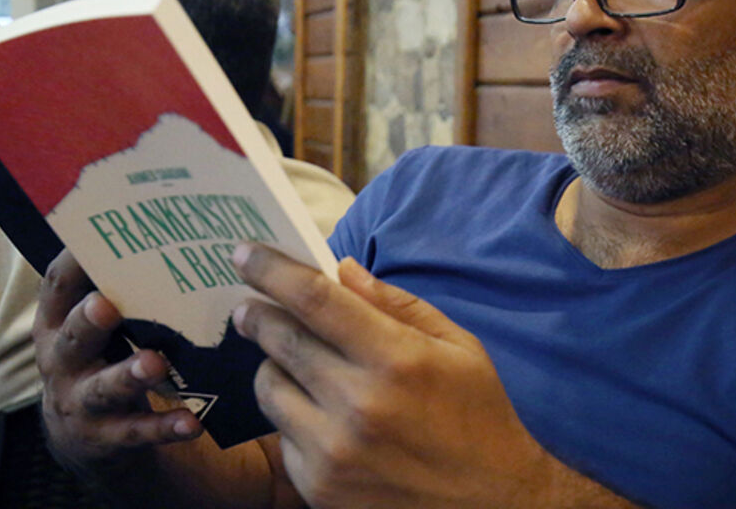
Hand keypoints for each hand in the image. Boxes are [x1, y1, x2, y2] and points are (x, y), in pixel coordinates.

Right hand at [32, 249, 202, 470]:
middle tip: (106, 304)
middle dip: (89, 321)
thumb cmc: (99, 358)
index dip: (73, 262)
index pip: (57, 286)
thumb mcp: (94, 326)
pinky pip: (136, 432)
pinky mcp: (105, 437)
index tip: (95, 237)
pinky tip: (191, 422)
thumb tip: (168, 231)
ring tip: (154, 363)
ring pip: (103, 387)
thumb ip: (116, 290)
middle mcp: (61, 361)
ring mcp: (80, 402)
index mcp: (58, 323)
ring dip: (129, 375)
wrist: (82, 437)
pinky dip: (163, 427)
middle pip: (72, 337)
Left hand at [230, 244, 564, 508]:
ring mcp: (333, 452)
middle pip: (280, 339)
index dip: (271, 269)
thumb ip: (395, 304)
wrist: (492, 504)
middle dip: (258, 314)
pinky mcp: (318, 488)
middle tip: (250, 307)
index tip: (244, 252)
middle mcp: (358, 404)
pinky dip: (294, 417)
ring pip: (270, 387)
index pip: (314, 299)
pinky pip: (282, 435)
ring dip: (274, 366)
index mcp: (396, 358)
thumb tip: (341, 269)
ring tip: (297, 365)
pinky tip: (321, 417)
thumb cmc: (477, 415)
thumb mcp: (456, 346)